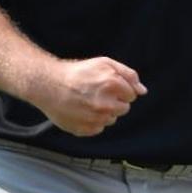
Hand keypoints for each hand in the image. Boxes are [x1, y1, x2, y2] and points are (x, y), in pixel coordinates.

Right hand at [27, 57, 147, 136]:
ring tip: (88, 102)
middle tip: (97, 94)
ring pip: (111, 119)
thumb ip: (128, 75)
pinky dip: (93, 122)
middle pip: (123, 109)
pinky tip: (82, 111)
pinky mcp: (85, 130)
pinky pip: (98, 128)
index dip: (121, 89)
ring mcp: (95, 119)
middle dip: (114, 101)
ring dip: (104, 112)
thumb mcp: (104, 63)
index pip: (132, 95)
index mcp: (112, 84)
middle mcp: (106, 104)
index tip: (108, 86)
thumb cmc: (77, 73)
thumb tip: (142, 91)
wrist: (49, 85)